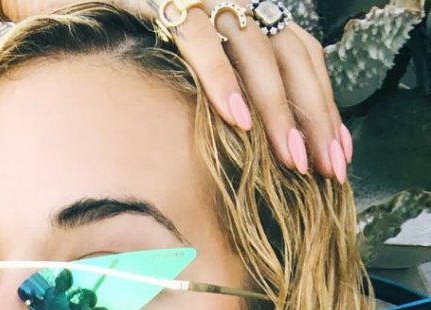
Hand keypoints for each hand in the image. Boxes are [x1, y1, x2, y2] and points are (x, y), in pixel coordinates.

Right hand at [0, 0, 347, 181]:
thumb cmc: (99, 41)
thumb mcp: (163, 75)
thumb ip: (200, 99)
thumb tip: (232, 152)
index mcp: (234, 15)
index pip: (297, 54)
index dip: (320, 102)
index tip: (335, 152)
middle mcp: (225, 0)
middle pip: (289, 55)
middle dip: (312, 116)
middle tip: (327, 167)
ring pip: (257, 51)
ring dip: (277, 110)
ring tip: (290, 158)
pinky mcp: (162, 0)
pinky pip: (201, 41)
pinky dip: (221, 82)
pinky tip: (238, 121)